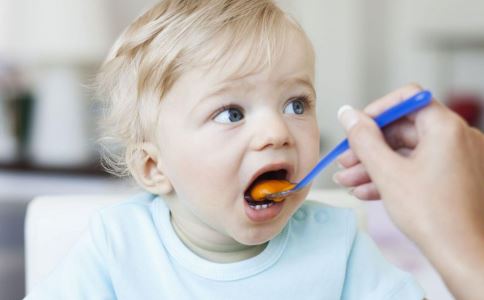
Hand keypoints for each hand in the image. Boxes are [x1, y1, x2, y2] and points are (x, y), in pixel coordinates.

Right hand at [334, 84, 483, 299]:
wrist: (462, 255)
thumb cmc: (432, 215)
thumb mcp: (387, 172)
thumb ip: (364, 139)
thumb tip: (347, 113)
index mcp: (446, 128)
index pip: (406, 100)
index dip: (376, 112)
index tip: (356, 129)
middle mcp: (457, 137)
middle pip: (403, 129)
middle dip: (369, 148)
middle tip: (345, 162)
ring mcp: (458, 158)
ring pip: (408, 152)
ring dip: (375, 166)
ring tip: (348, 182)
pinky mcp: (455, 177)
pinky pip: (419, 167)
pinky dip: (394, 176)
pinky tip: (368, 191)